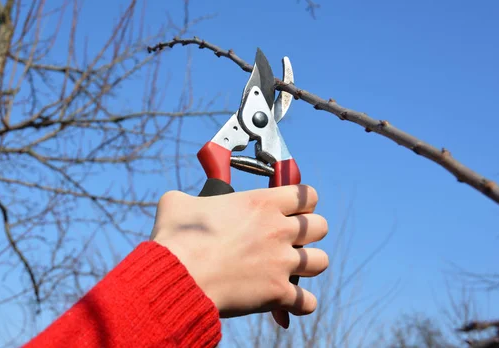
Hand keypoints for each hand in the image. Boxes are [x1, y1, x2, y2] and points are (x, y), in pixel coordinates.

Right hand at [150, 184, 328, 323]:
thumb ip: (191, 199)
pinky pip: (308, 302)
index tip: (290, 209)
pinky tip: (284, 302)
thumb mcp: (177, 204)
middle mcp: (279, 230)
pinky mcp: (278, 293)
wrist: (179, 276)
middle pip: (321, 227)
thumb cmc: (177, 238)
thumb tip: (181, 203)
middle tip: (287, 240)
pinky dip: (298, 304)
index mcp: (262, 203)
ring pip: (321, 261)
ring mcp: (282, 262)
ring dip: (307, 266)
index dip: (301, 202)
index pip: (307, 194)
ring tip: (288, 269)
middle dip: (308, 234)